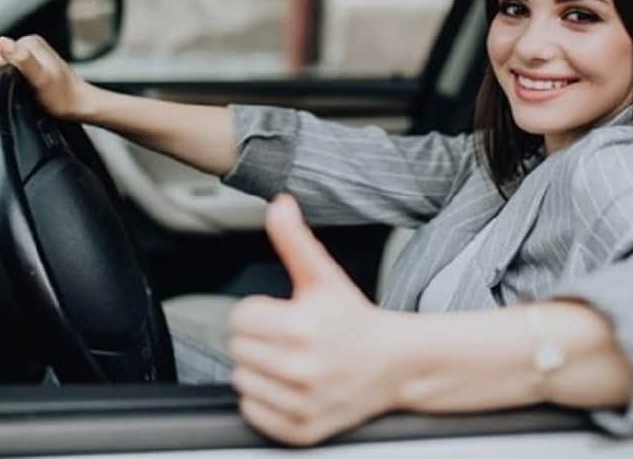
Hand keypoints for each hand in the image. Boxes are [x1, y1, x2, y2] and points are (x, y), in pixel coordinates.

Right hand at [0, 34, 94, 120]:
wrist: (81, 105)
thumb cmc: (63, 96)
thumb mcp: (40, 78)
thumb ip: (22, 59)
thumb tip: (2, 41)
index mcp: (29, 42)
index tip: (11, 88)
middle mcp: (31, 45)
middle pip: (0, 62)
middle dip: (4, 78)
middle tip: (20, 92)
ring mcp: (33, 55)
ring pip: (6, 68)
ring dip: (9, 81)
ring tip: (25, 91)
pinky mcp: (34, 65)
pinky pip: (14, 72)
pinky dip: (15, 83)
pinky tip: (26, 90)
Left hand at [228, 194, 403, 445]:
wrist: (395, 364)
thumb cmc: (354, 318)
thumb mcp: (324, 275)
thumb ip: (295, 239)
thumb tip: (278, 203)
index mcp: (302, 328)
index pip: (239, 319)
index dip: (258, 312)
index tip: (283, 314)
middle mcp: (301, 369)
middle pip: (238, 350)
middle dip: (259, 340)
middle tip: (289, 338)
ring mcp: (302, 403)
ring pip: (242, 381)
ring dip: (259, 370)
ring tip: (290, 360)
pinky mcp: (301, 430)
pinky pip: (253, 412)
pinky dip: (265, 401)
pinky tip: (291, 386)